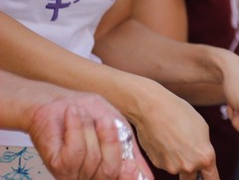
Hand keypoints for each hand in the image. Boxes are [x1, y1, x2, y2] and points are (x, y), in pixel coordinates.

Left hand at [27, 91, 152, 179]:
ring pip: (92, 158)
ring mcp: (72, 174)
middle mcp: (90, 177)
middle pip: (109, 171)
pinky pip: (74, 151)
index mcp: (108, 170)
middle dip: (110, 142)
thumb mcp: (119, 131)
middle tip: (106, 120)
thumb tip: (147, 178)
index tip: (130, 166)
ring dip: (89, 128)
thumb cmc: (92, 114)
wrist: (62, 101)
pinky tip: (72, 114)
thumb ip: (131, 153)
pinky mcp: (57, 164)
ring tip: (82, 114)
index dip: (128, 178)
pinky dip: (76, 127)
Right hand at [130, 83, 217, 178]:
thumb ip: (204, 148)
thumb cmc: (180, 113)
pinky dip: (167, 156)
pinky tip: (164, 140)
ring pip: (179, 169)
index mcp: (205, 157)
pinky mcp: (158, 165)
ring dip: (179, 160)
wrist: (153, 109)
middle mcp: (189, 166)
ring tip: (174, 138)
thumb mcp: (202, 128)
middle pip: (194, 177)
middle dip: (194, 171)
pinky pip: (167, 163)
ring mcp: (172, 167)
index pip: (212, 178)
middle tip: (189, 152)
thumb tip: (201, 158)